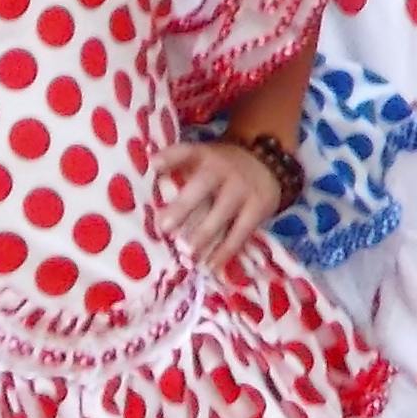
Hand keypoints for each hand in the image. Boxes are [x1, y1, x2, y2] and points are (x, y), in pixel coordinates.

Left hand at [157, 141, 280, 273]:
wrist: (270, 162)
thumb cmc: (223, 167)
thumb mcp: (204, 158)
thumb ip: (178, 167)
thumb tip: (146, 183)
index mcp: (205, 155)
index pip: (186, 152)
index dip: (170, 157)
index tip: (153, 165)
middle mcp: (223, 169)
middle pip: (202, 186)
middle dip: (183, 207)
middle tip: (164, 227)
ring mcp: (242, 188)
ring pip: (221, 213)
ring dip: (203, 235)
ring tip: (187, 254)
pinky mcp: (259, 207)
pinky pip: (240, 232)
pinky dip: (225, 251)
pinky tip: (210, 265)